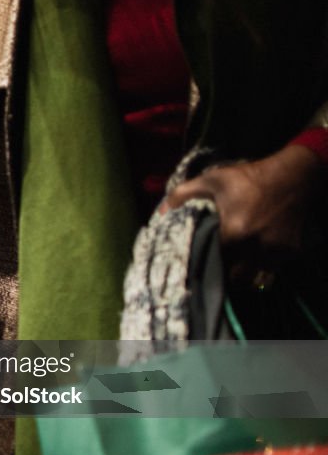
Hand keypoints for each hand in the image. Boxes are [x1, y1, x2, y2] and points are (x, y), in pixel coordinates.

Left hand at [163, 144, 325, 282]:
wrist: (293, 175)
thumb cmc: (249, 178)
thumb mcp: (212, 180)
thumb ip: (183, 194)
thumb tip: (162, 211)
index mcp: (235, 232)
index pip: (216, 263)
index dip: (206, 267)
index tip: (200, 265)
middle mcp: (257, 246)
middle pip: (236, 278)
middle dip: (226, 276)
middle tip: (218, 267)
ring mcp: (277, 251)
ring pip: (256, 279)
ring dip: (245, 276)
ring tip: (236, 265)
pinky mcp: (292, 251)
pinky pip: (273, 271)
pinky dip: (264, 269)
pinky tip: (255, 257)